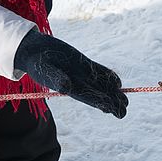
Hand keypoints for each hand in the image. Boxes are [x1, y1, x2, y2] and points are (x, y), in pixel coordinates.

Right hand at [14, 30, 128, 117]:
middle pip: (97, 93)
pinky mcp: (83, 63)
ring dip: (113, 91)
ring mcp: (82, 72)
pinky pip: (98, 70)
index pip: (88, 98)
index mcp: (70, 88)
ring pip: (100, 83)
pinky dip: (107, 75)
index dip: (100, 103)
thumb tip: (67, 87)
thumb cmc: (37, 64)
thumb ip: (56, 79)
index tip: (110, 109)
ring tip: (125, 98)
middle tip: (124, 107)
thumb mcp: (45, 71)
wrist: (36, 52)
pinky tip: (117, 81)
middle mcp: (78, 82)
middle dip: (111, 100)